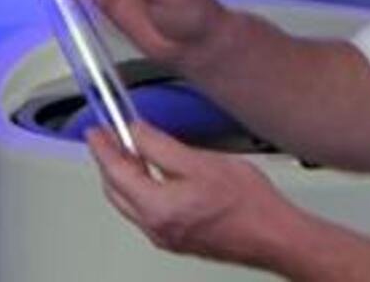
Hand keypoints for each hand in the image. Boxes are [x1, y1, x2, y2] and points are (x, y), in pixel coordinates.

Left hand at [86, 122, 301, 269]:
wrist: (274, 235)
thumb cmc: (248, 204)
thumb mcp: (201, 162)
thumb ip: (161, 146)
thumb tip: (136, 134)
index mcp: (157, 208)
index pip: (116, 173)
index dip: (102, 148)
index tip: (95, 131)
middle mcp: (156, 227)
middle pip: (116, 192)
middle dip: (108, 163)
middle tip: (106, 138)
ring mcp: (167, 236)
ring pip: (130, 203)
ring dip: (123, 176)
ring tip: (127, 151)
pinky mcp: (179, 238)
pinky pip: (146, 212)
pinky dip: (140, 189)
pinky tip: (152, 175)